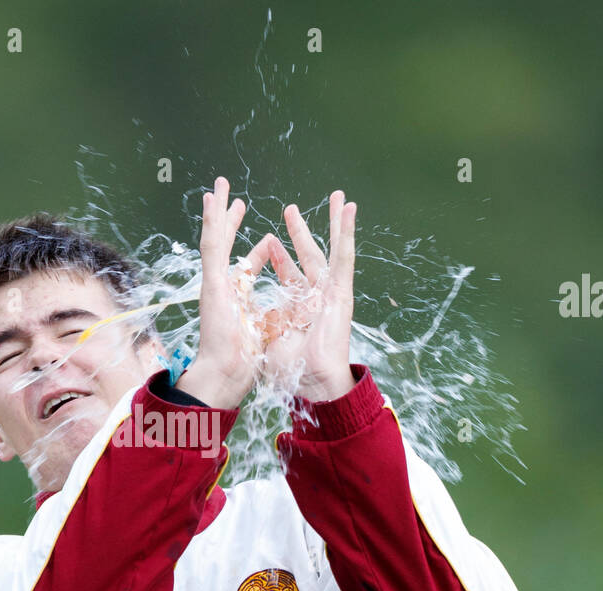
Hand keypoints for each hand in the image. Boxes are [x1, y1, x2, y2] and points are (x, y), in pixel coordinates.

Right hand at [176, 176, 280, 409]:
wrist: (229, 373)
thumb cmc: (246, 360)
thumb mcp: (266, 327)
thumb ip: (270, 309)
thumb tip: (282, 305)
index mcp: (238, 301)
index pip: (248, 268)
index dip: (258, 251)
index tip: (267, 238)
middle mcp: (224, 289)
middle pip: (228, 247)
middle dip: (230, 222)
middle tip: (233, 198)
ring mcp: (215, 284)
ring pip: (215, 240)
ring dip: (217, 212)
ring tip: (218, 187)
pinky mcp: (212, 283)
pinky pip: (212, 245)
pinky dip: (212, 221)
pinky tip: (212, 199)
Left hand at [259, 190, 356, 402]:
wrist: (311, 382)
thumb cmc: (290, 369)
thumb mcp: (270, 337)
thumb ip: (266, 322)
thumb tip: (252, 318)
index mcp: (297, 308)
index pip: (286, 274)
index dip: (277, 257)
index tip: (269, 240)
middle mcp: (316, 298)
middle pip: (308, 256)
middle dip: (300, 231)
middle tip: (291, 208)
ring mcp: (332, 293)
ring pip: (332, 249)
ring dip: (335, 223)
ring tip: (339, 197)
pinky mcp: (342, 292)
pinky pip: (344, 257)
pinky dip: (347, 232)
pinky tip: (349, 210)